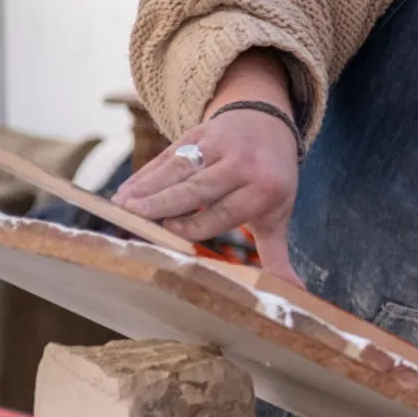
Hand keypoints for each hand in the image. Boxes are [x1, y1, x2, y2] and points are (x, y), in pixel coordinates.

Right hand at [116, 107, 299, 278]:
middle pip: (199, 187)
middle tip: (133, 216)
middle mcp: (242, 163)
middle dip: (164, 202)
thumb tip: (296, 292)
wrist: (268, 124)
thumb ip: (277, 254)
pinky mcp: (198, 132)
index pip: (225, 211)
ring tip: (121, 204)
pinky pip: (169, 154)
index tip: (170, 231)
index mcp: (264, 188)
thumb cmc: (270, 180)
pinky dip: (145, 173)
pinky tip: (126, 190)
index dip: (195, 223)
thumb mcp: (278, 214)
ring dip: (147, 186)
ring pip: (180, 168)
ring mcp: (219, 144)